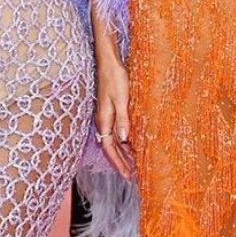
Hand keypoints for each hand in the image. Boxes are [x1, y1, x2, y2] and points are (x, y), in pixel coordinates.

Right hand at [95, 57, 134, 177]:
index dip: (118, 163)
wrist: (107, 61)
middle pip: (110, 147)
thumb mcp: (121, 98)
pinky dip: (122, 141)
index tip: (127, 175)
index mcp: (104, 120)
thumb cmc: (114, 77)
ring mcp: (105, 115)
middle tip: (131, 175)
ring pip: (113, 140)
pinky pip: (115, 131)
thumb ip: (122, 119)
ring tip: (132, 164)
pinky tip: (130, 144)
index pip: (110, 148)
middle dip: (120, 162)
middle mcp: (103, 120)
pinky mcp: (109, 110)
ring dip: (122, 153)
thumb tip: (124, 140)